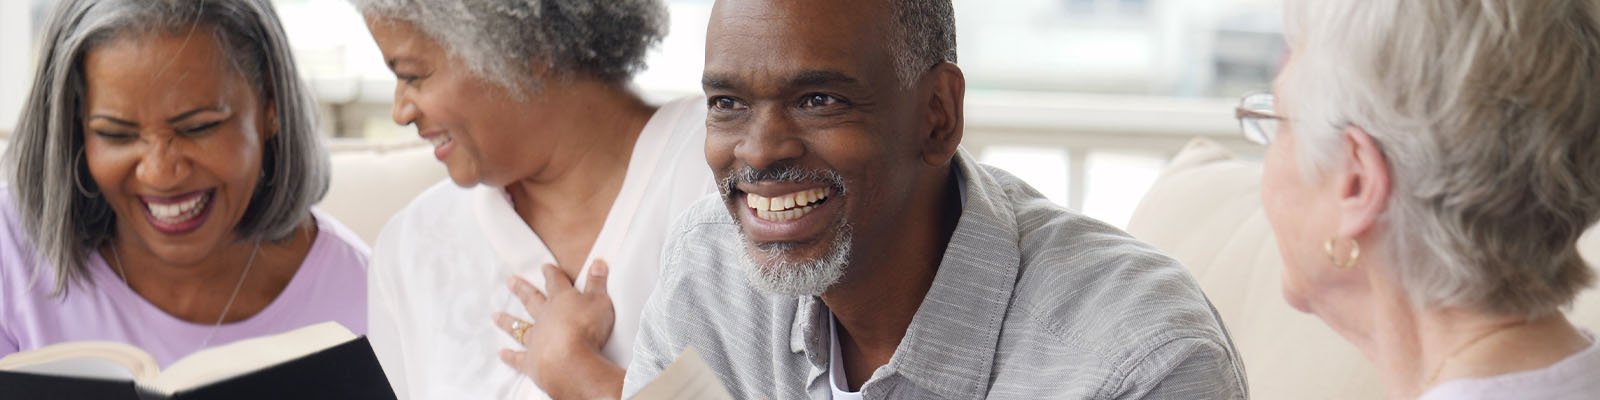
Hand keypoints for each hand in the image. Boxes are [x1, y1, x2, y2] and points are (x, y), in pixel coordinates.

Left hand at [494, 260, 623, 398]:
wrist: (570, 361)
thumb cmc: (587, 328)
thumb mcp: (599, 301)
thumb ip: (598, 283)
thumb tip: (598, 262)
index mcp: (561, 300)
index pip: (555, 282)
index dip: (551, 274)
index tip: (545, 267)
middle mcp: (544, 316)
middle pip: (531, 299)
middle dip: (522, 289)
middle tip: (509, 281)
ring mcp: (536, 338)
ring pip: (519, 327)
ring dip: (508, 321)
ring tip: (495, 316)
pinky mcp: (531, 361)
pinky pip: (517, 358)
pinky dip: (509, 356)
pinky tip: (501, 354)